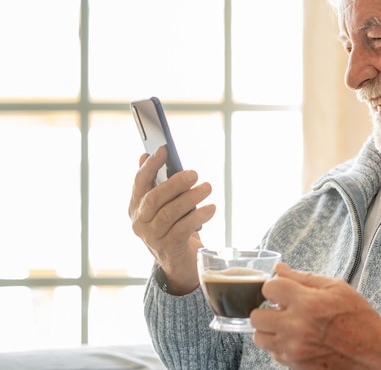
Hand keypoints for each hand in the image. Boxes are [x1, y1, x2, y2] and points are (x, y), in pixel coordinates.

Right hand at [128, 146, 215, 294]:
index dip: (150, 165)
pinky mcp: (169, 248)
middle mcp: (140, 222)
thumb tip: (146, 155)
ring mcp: (153, 237)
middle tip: (194, 173)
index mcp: (136, 207)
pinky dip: (199, 216)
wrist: (180, 265)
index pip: (139, 183)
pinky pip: (183, 228)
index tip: (163, 149)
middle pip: (154, 198)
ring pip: (169, 213)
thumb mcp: (165, 205)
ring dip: (191, 198)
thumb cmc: (174, 227)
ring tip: (207, 188)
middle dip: (174, 183)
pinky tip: (212, 208)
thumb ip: (157, 184)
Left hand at [251, 263, 380, 369]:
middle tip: (281, 307)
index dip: (274, 286)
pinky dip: (278, 344)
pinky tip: (295, 337)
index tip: (282, 289)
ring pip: (259, 337)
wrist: (373, 352)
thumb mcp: (336, 288)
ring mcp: (294, 349)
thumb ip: (304, 278)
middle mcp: (296, 328)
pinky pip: (272, 353)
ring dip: (269, 328)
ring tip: (286, 323)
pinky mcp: (295, 365)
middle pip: (256, 316)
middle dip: (267, 308)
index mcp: (307, 304)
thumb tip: (279, 268)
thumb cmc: (358, 318)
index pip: (269, 288)